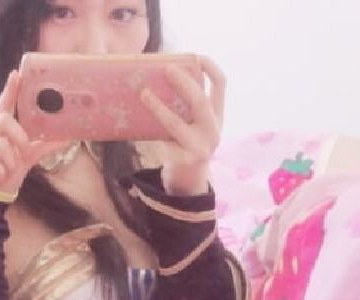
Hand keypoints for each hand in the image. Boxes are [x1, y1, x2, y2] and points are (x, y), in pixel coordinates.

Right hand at [0, 70, 73, 200]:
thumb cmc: (7, 170)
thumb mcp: (27, 157)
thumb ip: (44, 145)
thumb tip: (69, 139)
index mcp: (0, 127)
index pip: (5, 103)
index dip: (11, 89)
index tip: (16, 74)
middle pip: (3, 120)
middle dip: (17, 136)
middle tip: (22, 150)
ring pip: (1, 145)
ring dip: (10, 162)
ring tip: (6, 169)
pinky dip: (1, 172)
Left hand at [140, 56, 225, 196]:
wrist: (188, 182)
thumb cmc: (186, 145)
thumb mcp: (194, 125)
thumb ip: (187, 107)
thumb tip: (160, 77)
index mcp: (217, 116)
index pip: (220, 85)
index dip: (210, 67)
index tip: (195, 56)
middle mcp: (213, 130)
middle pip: (199, 100)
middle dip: (183, 82)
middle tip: (166, 68)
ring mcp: (199, 147)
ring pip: (175, 123)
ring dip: (158, 107)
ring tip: (144, 93)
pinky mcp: (183, 159)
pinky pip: (162, 139)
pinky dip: (151, 128)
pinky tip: (139, 120)